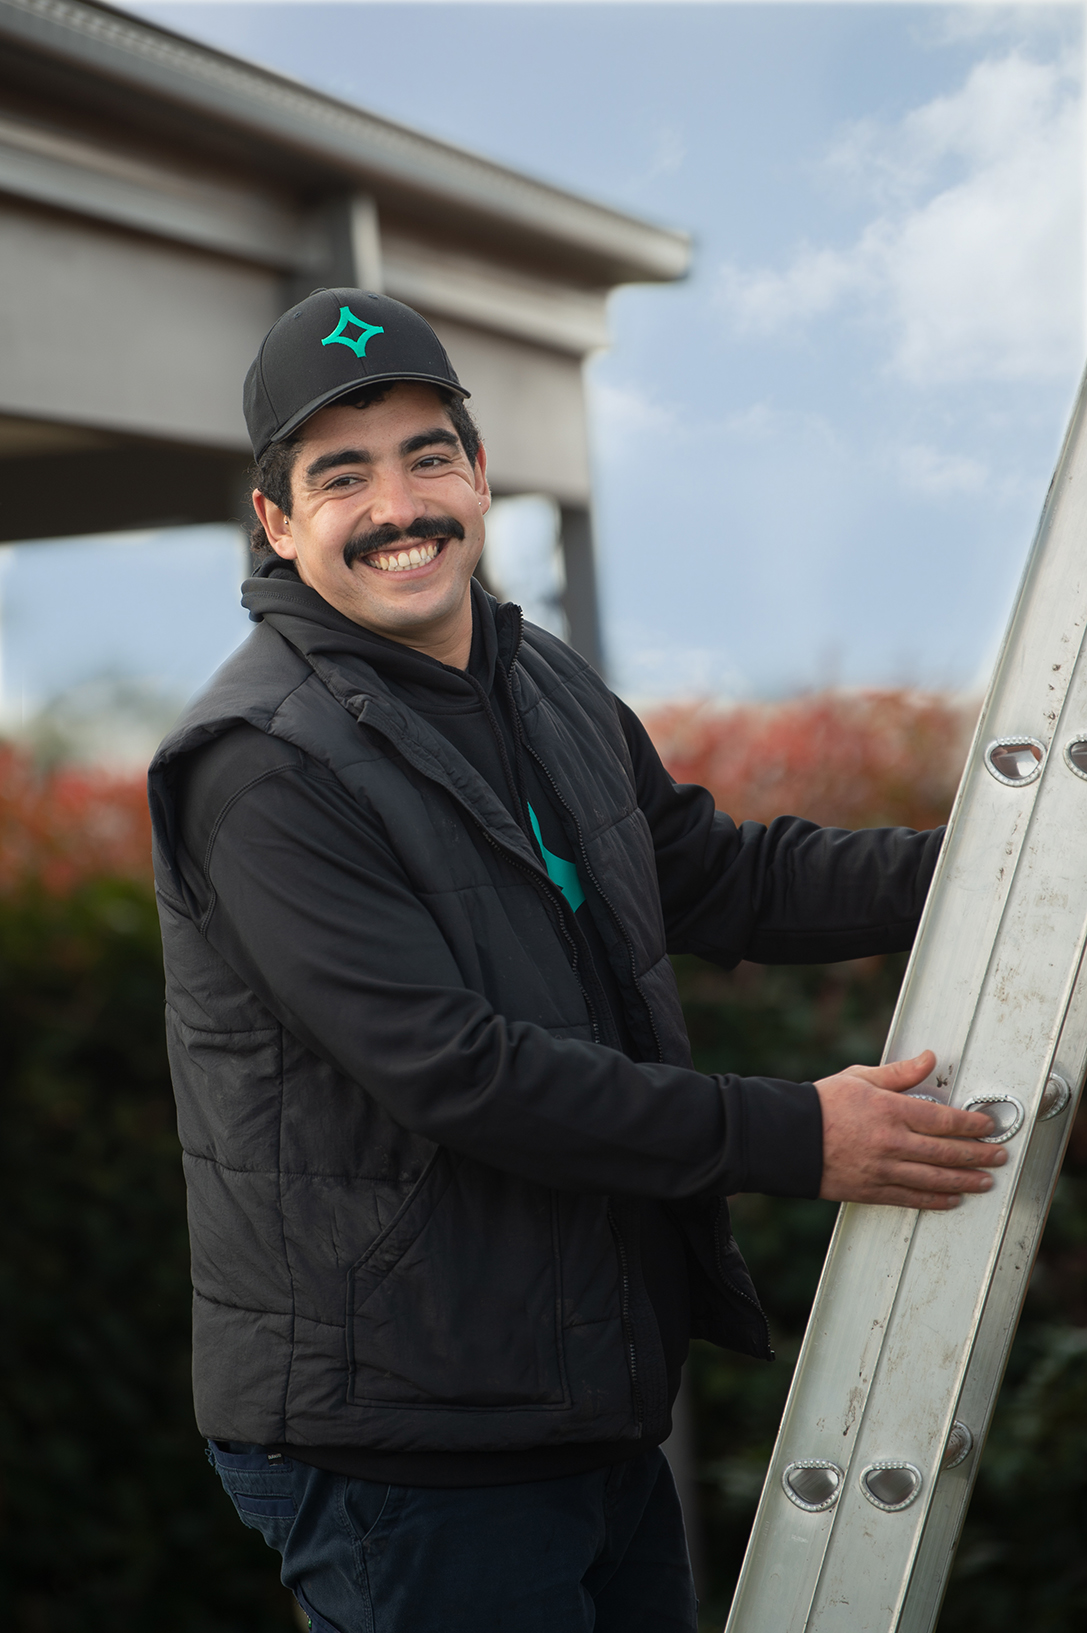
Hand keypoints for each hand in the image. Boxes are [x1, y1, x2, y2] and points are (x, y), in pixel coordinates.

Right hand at [815, 1050, 1006, 1209]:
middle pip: (946, 1151)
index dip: (972, 1125)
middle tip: (998, 1156)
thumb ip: (900, 1073)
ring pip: (934, 1178)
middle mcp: (891, 1142)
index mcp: (890, 1110)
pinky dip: (935, 1200)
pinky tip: (952, 1199)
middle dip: (978, 1154)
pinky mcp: (871, 1190)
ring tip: (985, 1181)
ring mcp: (883, 1169)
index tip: (989, 1127)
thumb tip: (929, 1058)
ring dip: (965, 1180)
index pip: (943, 1119)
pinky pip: (911, 1198)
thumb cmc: (822, 1104)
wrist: (787, 1138)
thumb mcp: (860, 1077)